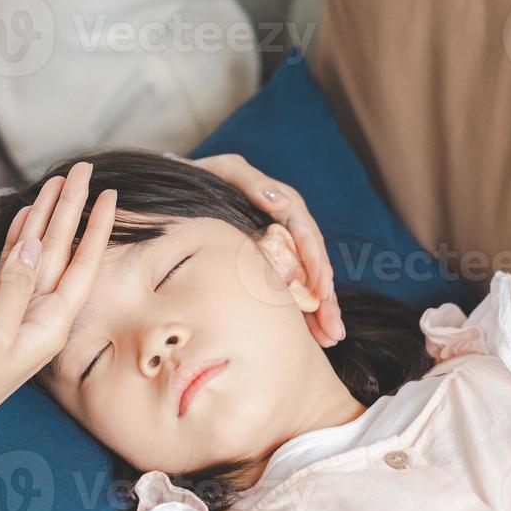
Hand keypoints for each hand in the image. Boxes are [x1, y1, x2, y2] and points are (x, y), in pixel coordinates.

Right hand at [0, 162, 116, 450]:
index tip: (107, 193)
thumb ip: (16, 287)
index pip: (81, 264)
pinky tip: (26, 219)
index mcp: (51, 324)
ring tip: (57, 183)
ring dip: (47, 219)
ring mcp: (19, 315)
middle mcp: (42, 317)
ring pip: (39, 256)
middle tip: (82, 170)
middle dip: (72, 210)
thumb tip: (36, 244)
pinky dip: (20, 243)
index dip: (94, 227)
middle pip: (63, 252)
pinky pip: (14, 270)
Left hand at [174, 152, 343, 345]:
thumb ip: (253, 183)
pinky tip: (312, 336)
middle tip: (334, 328)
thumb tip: (281, 204)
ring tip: (330, 338)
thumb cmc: (203, 178)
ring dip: (321, 311)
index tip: (322, 289)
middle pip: (314, 265)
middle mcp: (286, 230)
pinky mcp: (267, 265)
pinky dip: (302, 312)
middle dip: (326, 299)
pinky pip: (289, 289)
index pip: (307, 236)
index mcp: (282, 206)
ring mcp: (278, 249)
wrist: (177, 193)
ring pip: (306, 282)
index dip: (317, 263)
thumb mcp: (227, 172)